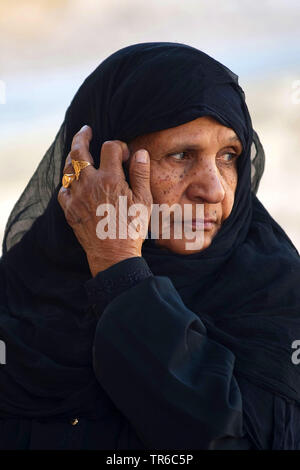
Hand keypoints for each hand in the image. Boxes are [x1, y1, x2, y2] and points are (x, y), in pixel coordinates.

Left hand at [58, 125, 151, 275]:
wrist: (113, 254)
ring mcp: (76, 197)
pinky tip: (74, 182)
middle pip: (78, 151)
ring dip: (73, 158)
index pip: (109, 147)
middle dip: (81, 136)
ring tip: (78, 153)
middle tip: (86, 129)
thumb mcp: (143, 201)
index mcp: (110, 179)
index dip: (118, 146)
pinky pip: (62, 190)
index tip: (124, 154)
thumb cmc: (132, 229)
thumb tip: (139, 153)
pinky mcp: (69, 210)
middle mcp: (90, 184)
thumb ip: (140, 174)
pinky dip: (67, 182)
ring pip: (68, 168)